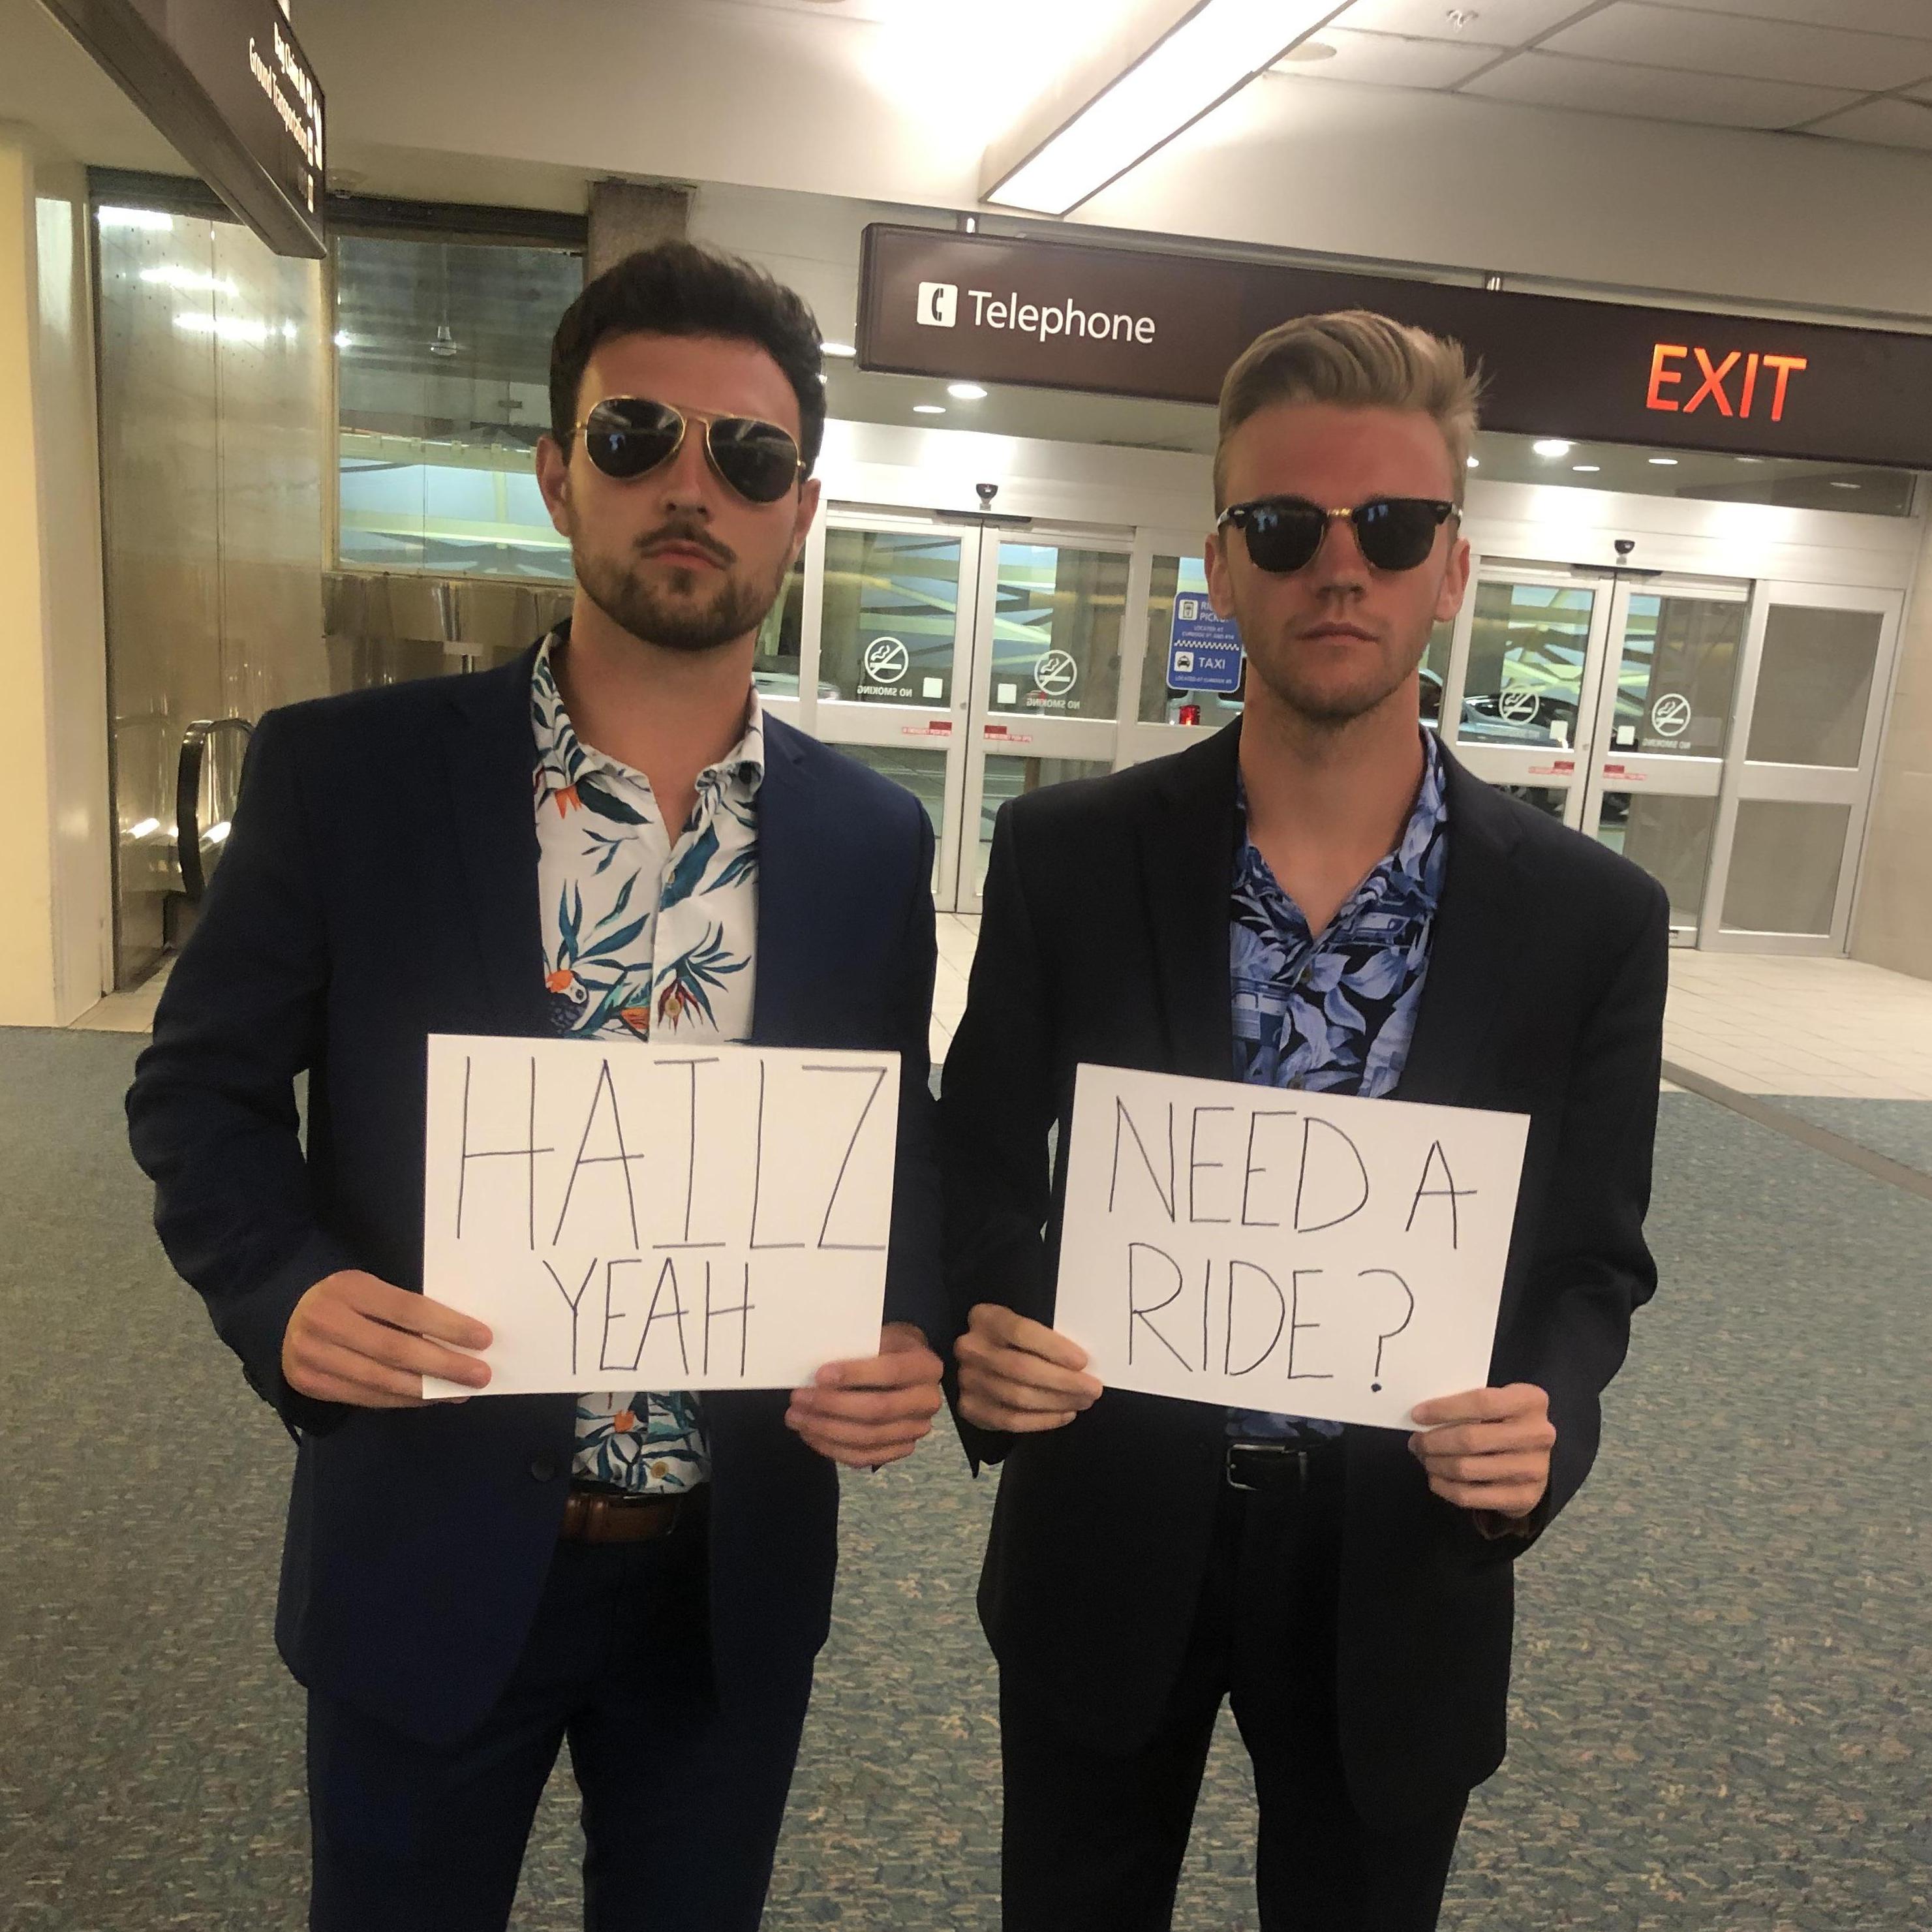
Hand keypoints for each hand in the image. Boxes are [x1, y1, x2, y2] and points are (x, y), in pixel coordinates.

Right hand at [282, 1269, 491, 1406]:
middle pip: (396, 1350)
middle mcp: (326, 1321)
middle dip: (444, 1365)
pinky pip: (367, 1397)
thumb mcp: (369, 1289)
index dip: (448, 1325)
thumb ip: (404, 1308)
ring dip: (428, 1390)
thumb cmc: (345, 1300)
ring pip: (382, 1380)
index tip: (483, 1339)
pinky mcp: (311, 1384)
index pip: (407, 1309)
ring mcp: (313, 1356)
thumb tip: (461, 1336)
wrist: (285, 1318)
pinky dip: (403, 1400)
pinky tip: (430, 1398)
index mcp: (348, 1288)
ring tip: (461, 1391)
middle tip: (480, 1375)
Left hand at [785, 1322, 943, 1469]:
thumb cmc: (886, 1347)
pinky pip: (864, 1457)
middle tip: (799, 1398)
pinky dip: (833, 1448)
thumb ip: (857, 1348)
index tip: (820, 1375)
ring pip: (868, 1438)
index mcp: (926, 1366)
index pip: (891, 1372)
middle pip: (878, 1410)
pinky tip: (810, 1434)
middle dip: (832, 1406)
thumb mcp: (879, 1334)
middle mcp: (928, 1401)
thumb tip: (817, 1367)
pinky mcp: (900, 1449)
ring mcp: (916, 1429)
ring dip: (826, 1430)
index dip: (855, 1375)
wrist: (907, 1366)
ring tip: (796, 1417)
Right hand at [954, 1302, 1101, 1434]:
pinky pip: (1011, 1420)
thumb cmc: (1012, 1339)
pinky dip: (1043, 1420)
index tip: (1082, 1361)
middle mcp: (971, 1349)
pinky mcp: (970, 1408)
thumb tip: (1083, 1360)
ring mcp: (968, 1380)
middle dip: (1064, 1381)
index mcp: (986, 1318)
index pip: (1021, 1332)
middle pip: (1022, 1368)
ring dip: (1058, 1402)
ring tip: (1083, 1401)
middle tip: (1093, 1388)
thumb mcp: (1023, 1321)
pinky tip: (1065, 1415)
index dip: (1054, 1348)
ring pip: (1019, 1397)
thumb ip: (1044, 1333)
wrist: (979, 1358)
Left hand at [1408, 1383, 1554, 1518]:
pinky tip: (1436, 1479)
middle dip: (1434, 1441)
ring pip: (1466, 1469)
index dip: (1444, 1409)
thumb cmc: (1505, 1423)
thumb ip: (1468, 1406)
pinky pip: (1471, 1496)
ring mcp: (1534, 1469)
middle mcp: (1539, 1435)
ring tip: (1425, 1458)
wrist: (1535, 1461)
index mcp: (1530, 1401)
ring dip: (1436, 1464)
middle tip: (1417, 1442)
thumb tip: (1423, 1418)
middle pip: (1470, 1439)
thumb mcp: (1498, 1404)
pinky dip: (1445, 1487)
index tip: (1417, 1415)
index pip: (1481, 1402)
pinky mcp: (1524, 1498)